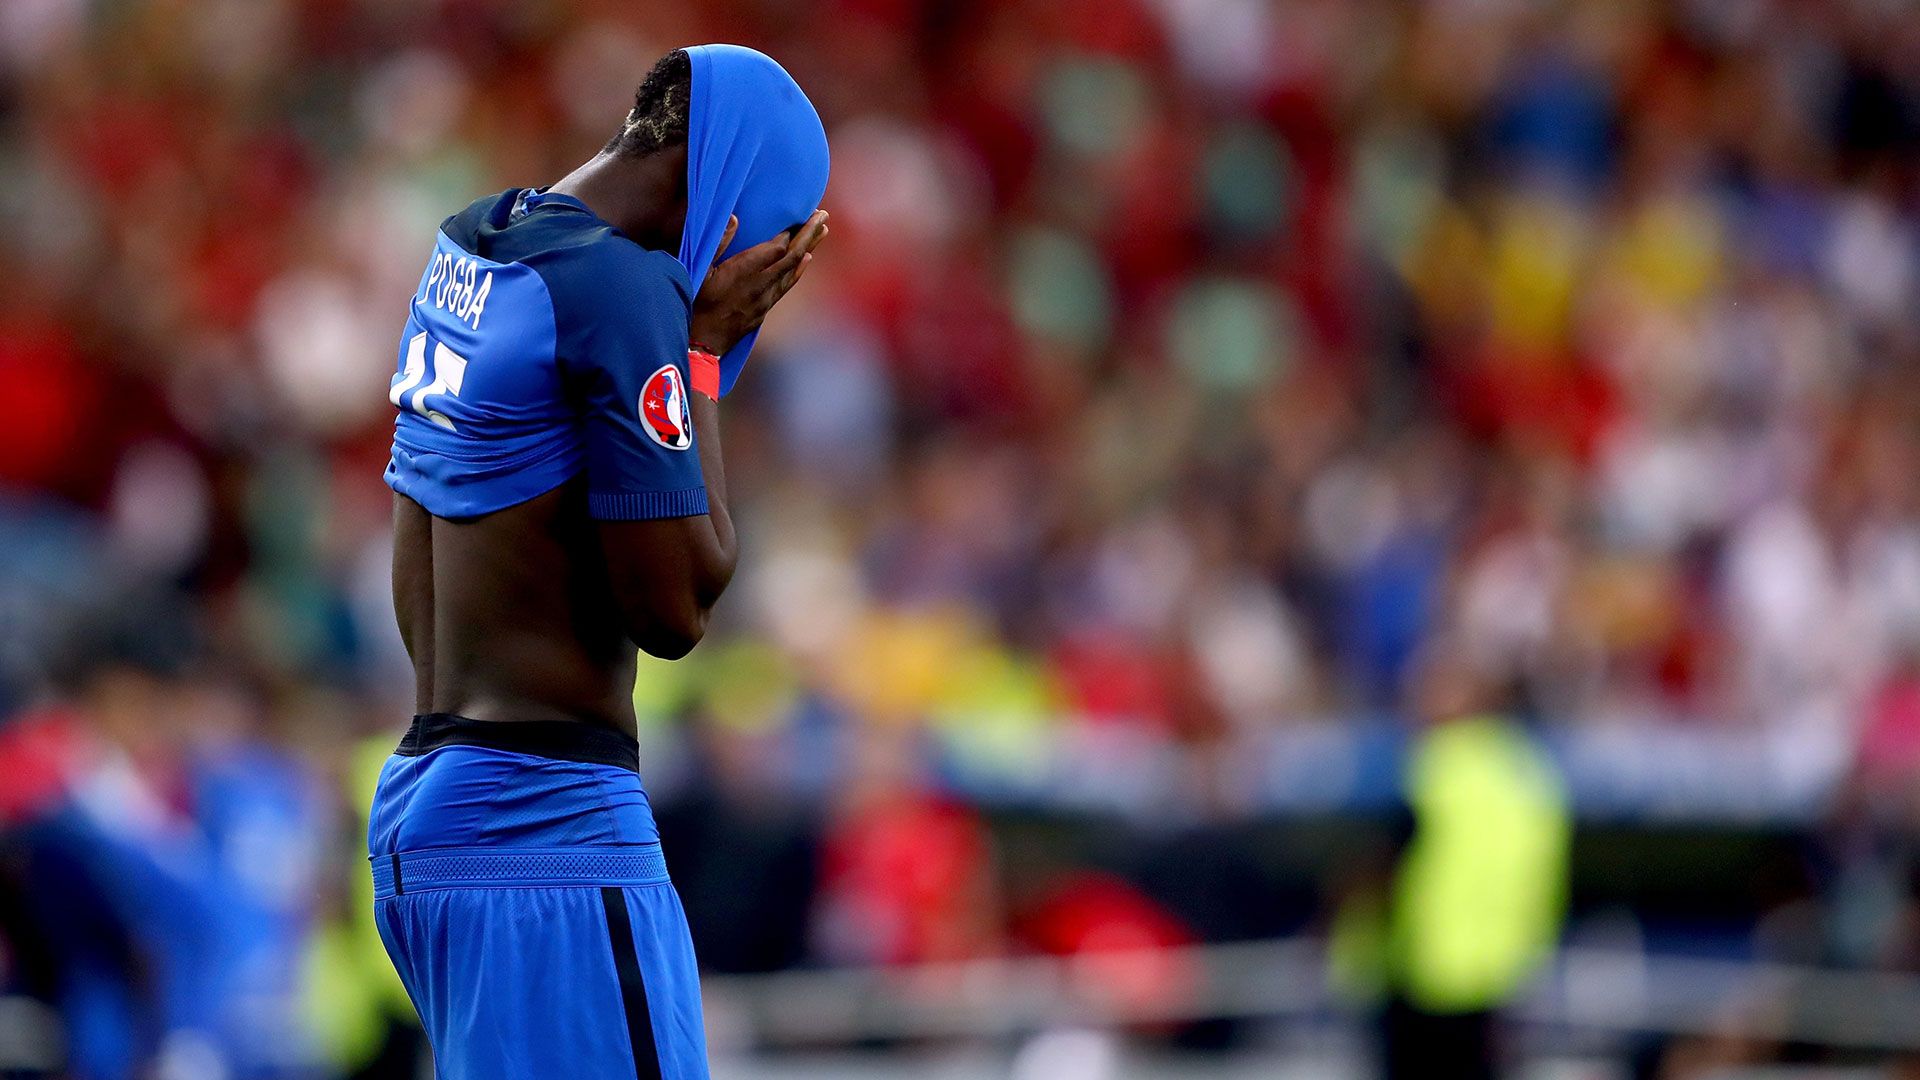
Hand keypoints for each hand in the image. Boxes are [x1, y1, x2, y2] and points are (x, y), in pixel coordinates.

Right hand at [689, 210, 828, 356]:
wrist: (703, 341)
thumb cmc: (696, 302)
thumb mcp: (700, 269)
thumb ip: (719, 242)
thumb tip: (734, 217)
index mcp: (745, 271)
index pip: (777, 248)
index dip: (791, 232)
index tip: (802, 215)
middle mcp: (761, 284)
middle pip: (793, 256)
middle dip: (809, 234)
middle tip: (823, 215)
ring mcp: (766, 298)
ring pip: (794, 270)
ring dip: (809, 249)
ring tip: (823, 231)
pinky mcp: (765, 309)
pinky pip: (788, 285)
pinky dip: (799, 269)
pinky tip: (806, 260)